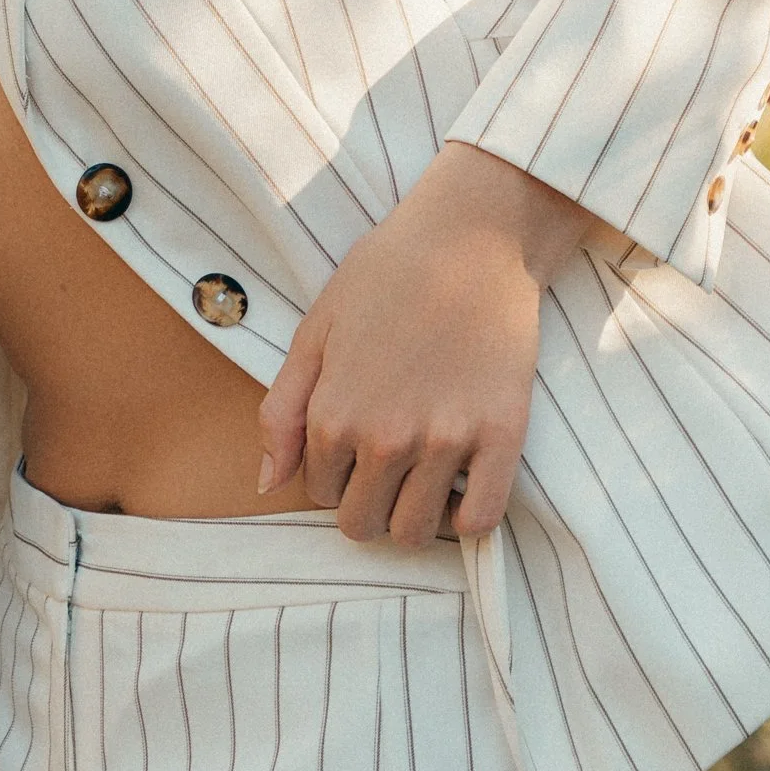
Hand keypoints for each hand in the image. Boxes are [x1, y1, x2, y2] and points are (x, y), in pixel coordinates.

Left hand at [257, 146, 596, 545]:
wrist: (471, 238)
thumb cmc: (386, 275)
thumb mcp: (314, 332)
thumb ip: (282, 413)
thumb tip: (267, 485)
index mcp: (333, 417)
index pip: (320, 493)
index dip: (334, 472)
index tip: (355, 441)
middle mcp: (386, 440)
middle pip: (363, 525)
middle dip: (367, 503)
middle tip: (387, 468)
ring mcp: (446, 442)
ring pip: (416, 533)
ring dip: (413, 516)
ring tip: (424, 478)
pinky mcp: (503, 436)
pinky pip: (483, 520)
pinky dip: (469, 518)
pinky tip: (462, 485)